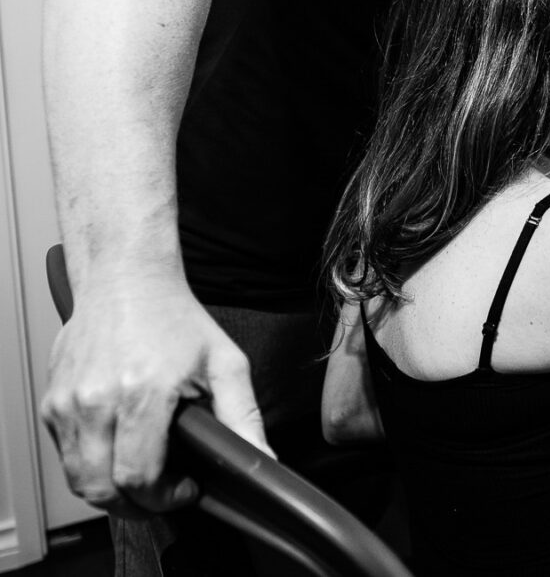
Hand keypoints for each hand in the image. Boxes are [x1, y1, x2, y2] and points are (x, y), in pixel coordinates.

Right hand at [39, 277, 268, 516]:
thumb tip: (263, 460)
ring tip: (143, 473)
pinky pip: (66, 456)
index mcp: (142, 393)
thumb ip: (243, 418)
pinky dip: (91, 465)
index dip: (165, 497)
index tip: (186, 489)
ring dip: (111, 490)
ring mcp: (67, 403)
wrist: (127, 281)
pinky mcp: (51, 404)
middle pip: (103, 489)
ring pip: (79, 479)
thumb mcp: (225, 364)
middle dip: (138, 504)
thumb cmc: (176, 319)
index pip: (138, 478)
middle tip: (164, 492)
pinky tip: (119, 448)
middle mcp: (96, 401)